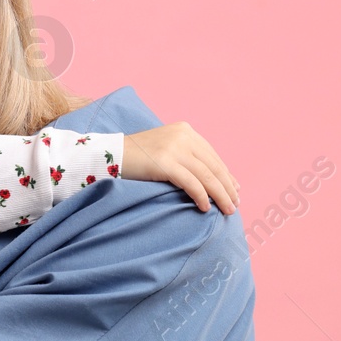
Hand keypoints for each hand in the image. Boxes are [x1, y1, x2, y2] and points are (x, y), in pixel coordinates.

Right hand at [122, 122, 239, 213]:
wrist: (106, 154)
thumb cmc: (134, 157)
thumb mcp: (164, 149)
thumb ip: (184, 156)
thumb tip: (207, 178)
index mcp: (185, 130)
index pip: (212, 156)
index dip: (226, 175)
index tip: (234, 190)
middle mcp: (183, 136)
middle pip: (214, 166)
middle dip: (227, 188)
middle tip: (234, 205)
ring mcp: (174, 148)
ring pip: (207, 176)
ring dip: (220, 196)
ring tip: (227, 210)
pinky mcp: (165, 162)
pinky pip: (191, 183)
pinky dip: (201, 197)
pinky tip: (205, 208)